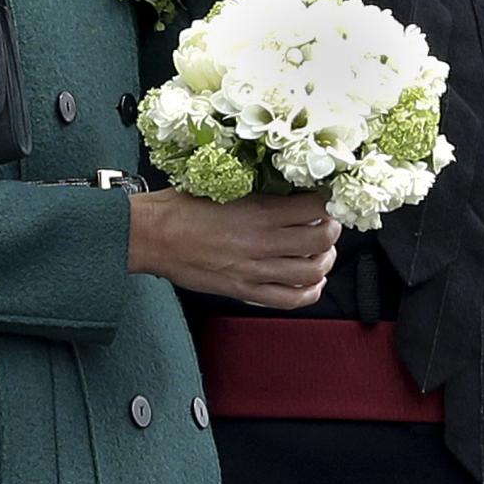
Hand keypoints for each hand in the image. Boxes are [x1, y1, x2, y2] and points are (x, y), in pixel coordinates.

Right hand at [128, 189, 339, 309]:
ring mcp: (256, 270)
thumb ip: (256, 190)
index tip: (326, 198)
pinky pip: (290, 299)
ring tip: (322, 252)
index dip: (327, 202)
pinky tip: (310, 282)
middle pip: (321, 239)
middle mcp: (263, 242)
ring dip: (325, 260)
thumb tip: (283, 186)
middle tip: (328, 223)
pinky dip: (308, 292)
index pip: (314, 207)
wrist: (152, 236)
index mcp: (259, 211)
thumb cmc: (180, 207)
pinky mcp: (244, 291)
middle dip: (331, 230)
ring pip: (312, 271)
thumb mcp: (223, 184)